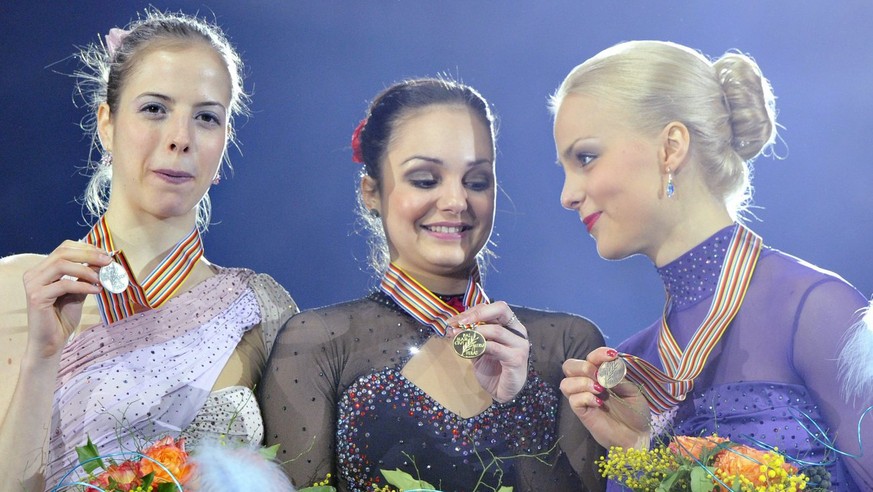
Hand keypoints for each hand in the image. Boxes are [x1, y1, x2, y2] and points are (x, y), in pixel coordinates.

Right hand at [22, 240, 110, 358]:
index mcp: (42, 269)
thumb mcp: (78, 292)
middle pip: (62, 253)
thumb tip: (103, 262)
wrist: (51, 342)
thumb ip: (85, 277)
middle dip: (89, 255)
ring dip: (86, 269)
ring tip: (102, 277)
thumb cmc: (63, 317)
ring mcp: (33, 285)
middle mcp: (34, 274)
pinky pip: (64, 285)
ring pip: (61, 265)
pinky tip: (97, 290)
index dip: (86, 248)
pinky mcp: (36, 297)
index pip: (64, 249)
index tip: (106, 254)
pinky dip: (83, 285)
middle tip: (108, 261)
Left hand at [447, 301, 529, 402]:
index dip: (473, 311)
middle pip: (501, 309)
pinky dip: (479, 346)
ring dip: (474, 332)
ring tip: (459, 337)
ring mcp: (519, 344)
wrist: (502, 391)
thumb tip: (453, 327)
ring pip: (496, 330)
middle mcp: (517, 331)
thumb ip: (471, 336)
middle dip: (477, 313)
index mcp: (510, 325)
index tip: (455, 320)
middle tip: (460, 322)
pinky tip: (469, 350)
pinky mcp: (517, 358)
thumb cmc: (492, 368)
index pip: (493, 308)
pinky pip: (495, 347)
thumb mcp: (478, 349)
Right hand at [560, 347, 650, 449]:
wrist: (637, 436)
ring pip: (565, 383)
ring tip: (600, 390)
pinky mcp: (582, 413)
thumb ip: (619, 378)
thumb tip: (606, 371)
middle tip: (600, 377)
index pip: (590, 357)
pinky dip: (585, 397)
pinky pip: (573, 400)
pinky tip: (599, 403)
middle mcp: (588, 384)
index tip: (611, 356)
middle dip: (583, 367)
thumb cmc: (636, 412)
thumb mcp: (632, 390)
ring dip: (582, 382)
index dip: (598, 353)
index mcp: (601, 375)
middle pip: (569, 366)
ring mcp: (583, 398)